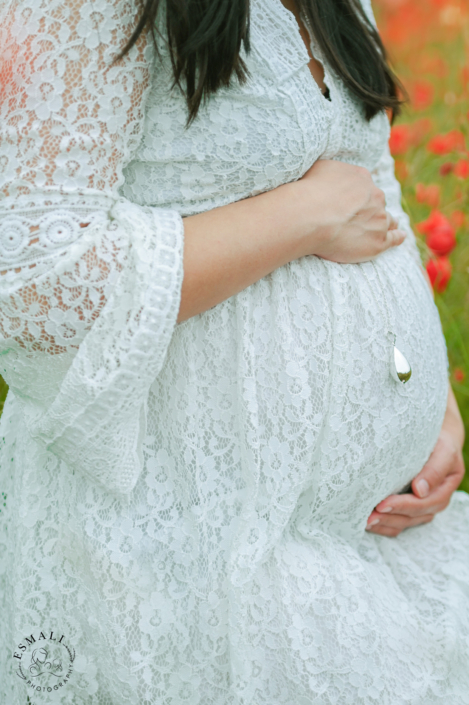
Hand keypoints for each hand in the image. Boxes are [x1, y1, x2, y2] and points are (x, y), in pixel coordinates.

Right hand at [298, 159, 406, 263]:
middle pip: (377, 202)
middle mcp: (375, 196)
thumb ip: (334, 172)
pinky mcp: (378, 241)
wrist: (311, 216)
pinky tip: (400, 237)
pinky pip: (393, 239)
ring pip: (388, 220)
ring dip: (387, 222)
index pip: (365, 186)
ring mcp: (379, 219)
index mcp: (362, 178)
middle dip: (372, 208)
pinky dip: (397, 237)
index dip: (359, 194)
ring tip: (389, 227)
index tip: (353, 200)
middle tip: (363, 216)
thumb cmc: (310, 192)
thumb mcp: (320, 168)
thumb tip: (334, 176)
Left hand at [366, 387, 465, 536]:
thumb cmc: (435, 436)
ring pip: (407, 522)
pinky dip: (385, 525)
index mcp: (447, 483)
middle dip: (391, 517)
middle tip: (368, 516)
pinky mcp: (411, 505)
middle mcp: (437, 497)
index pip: (426, 502)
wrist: (432, 430)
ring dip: (386, 524)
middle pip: (415, 516)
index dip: (404, 505)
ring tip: (365, 521)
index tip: (382, 504)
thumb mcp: (441, 447)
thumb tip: (419, 491)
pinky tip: (368, 523)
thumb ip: (434, 468)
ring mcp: (424, 503)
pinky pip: (400, 522)